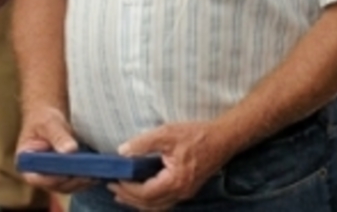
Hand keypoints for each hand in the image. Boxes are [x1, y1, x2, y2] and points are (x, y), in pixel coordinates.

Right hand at [17, 106, 95, 193]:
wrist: (48, 116)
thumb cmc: (43, 118)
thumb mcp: (49, 123)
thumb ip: (58, 136)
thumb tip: (70, 150)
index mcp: (27, 163)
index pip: (38, 178)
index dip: (54, 178)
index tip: (70, 172)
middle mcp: (38, 174)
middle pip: (55, 185)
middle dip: (73, 181)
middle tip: (90, 173)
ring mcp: (51, 176)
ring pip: (67, 186)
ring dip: (81, 182)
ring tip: (97, 173)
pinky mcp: (63, 175)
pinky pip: (74, 181)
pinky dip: (85, 178)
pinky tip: (98, 171)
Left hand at [108, 121, 231, 209]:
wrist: (224, 138)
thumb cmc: (197, 135)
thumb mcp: (167, 133)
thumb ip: (143, 143)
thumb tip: (122, 152)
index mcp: (175, 181)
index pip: (145, 193)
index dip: (127, 189)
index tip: (113, 180)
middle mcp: (180, 192)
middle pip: (149, 204)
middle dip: (129, 198)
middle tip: (112, 188)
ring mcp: (185, 193)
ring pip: (158, 206)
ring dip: (139, 202)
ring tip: (123, 193)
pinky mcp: (188, 189)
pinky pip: (165, 201)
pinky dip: (150, 200)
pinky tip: (144, 191)